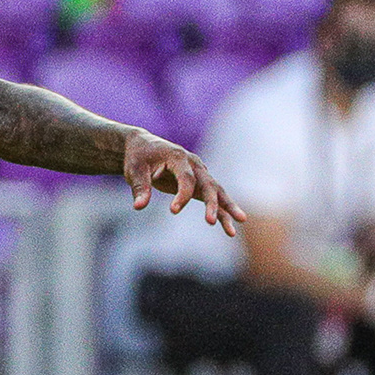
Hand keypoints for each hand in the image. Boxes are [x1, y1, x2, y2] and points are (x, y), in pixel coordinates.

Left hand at [124, 131, 244, 235]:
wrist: (144, 146)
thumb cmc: (138, 158)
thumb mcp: (134, 171)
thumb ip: (139, 187)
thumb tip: (139, 207)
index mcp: (178, 157)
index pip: (186, 178)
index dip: (182, 195)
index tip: (173, 211)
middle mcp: (194, 164)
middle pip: (208, 184)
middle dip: (211, 203)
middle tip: (211, 222)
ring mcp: (200, 173)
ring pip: (217, 191)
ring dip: (228, 207)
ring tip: (240, 221)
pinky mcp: (199, 183)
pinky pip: (213, 197)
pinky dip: (222, 211)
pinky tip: (230, 227)